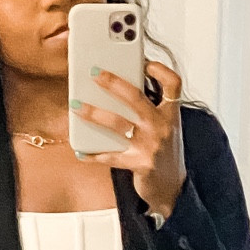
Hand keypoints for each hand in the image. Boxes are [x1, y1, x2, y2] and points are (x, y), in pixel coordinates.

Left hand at [70, 57, 186, 219]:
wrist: (172, 187)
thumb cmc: (162, 152)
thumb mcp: (163, 127)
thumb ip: (148, 108)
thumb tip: (117, 89)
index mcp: (170, 114)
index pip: (173, 84)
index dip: (160, 70)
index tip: (144, 61)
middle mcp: (163, 126)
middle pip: (137, 97)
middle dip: (113, 83)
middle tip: (94, 73)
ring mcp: (152, 145)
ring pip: (118, 123)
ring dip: (94, 113)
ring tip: (76, 106)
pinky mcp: (141, 163)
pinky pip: (111, 156)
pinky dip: (93, 154)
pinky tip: (80, 151)